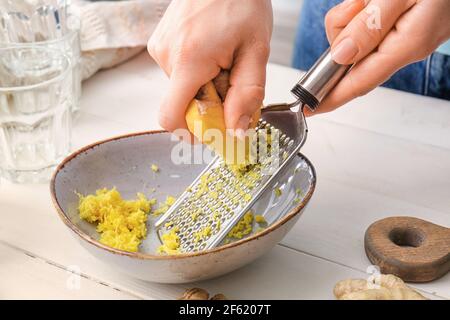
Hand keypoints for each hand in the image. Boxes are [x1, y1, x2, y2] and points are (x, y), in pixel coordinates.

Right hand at [148, 0, 272, 135]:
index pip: (171, 117)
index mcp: (189, 60)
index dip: (191, 133)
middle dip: (211, 102)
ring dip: (206, 85)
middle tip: (232, 77)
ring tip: (224, 57)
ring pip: (183, 88)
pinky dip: (197, 72)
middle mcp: (167, 56)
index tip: (214, 132)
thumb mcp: (256, 51)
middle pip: (183, 104)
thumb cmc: (241, 2)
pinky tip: (212, 51)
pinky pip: (178, 72)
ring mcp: (160, 48)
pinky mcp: (161, 43)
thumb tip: (236, 131)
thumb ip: (247, 95)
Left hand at [312, 0, 449, 114]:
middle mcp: (405, 45)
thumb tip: (341, 55)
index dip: (331, 97)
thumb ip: (370, 26)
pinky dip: (363, 7)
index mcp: (406, 45)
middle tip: (359, 4)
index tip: (308, 108)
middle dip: (343, 31)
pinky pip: (367, 22)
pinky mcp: (401, 22)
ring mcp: (404, 34)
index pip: (359, 82)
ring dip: (354, 13)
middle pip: (352, 56)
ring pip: (355, 36)